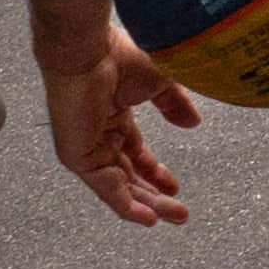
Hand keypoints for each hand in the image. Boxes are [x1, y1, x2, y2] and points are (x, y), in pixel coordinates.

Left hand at [43, 21, 196, 228]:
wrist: (89, 51)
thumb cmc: (117, 54)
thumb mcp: (161, 81)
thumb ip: (175, 104)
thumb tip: (192, 123)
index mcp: (113, 116)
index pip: (134, 153)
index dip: (155, 172)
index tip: (173, 186)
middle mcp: (98, 134)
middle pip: (128, 176)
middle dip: (154, 195)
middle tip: (177, 212)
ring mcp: (86, 147)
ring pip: (118, 186)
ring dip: (145, 204)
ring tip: (169, 217)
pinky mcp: (77, 156)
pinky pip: (105, 188)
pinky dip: (125, 205)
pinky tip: (146, 217)